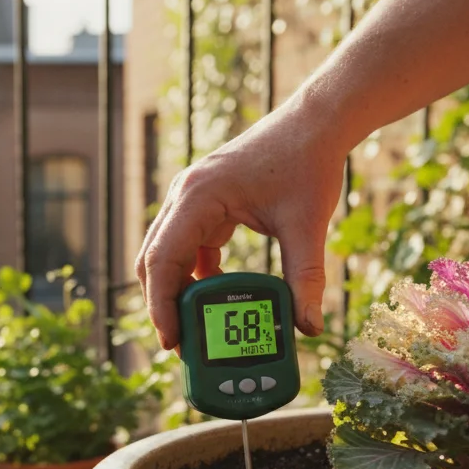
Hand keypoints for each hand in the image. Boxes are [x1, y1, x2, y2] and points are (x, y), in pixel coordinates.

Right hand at [135, 95, 345, 349]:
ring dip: (178, 291)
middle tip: (182, 345)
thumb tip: (308, 328)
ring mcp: (191, 198)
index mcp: (199, 196)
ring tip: (198, 329)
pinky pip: (187, 246)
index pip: (162, 260)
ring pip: (167, 254)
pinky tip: (216, 298)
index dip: (161, 305)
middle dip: (164, 305)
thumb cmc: (308, 164)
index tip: (171, 340)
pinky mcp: (204, 203)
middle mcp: (185, 195)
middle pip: (154, 260)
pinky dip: (196, 275)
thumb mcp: (307, 226)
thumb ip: (305, 278)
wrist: (315, 123)